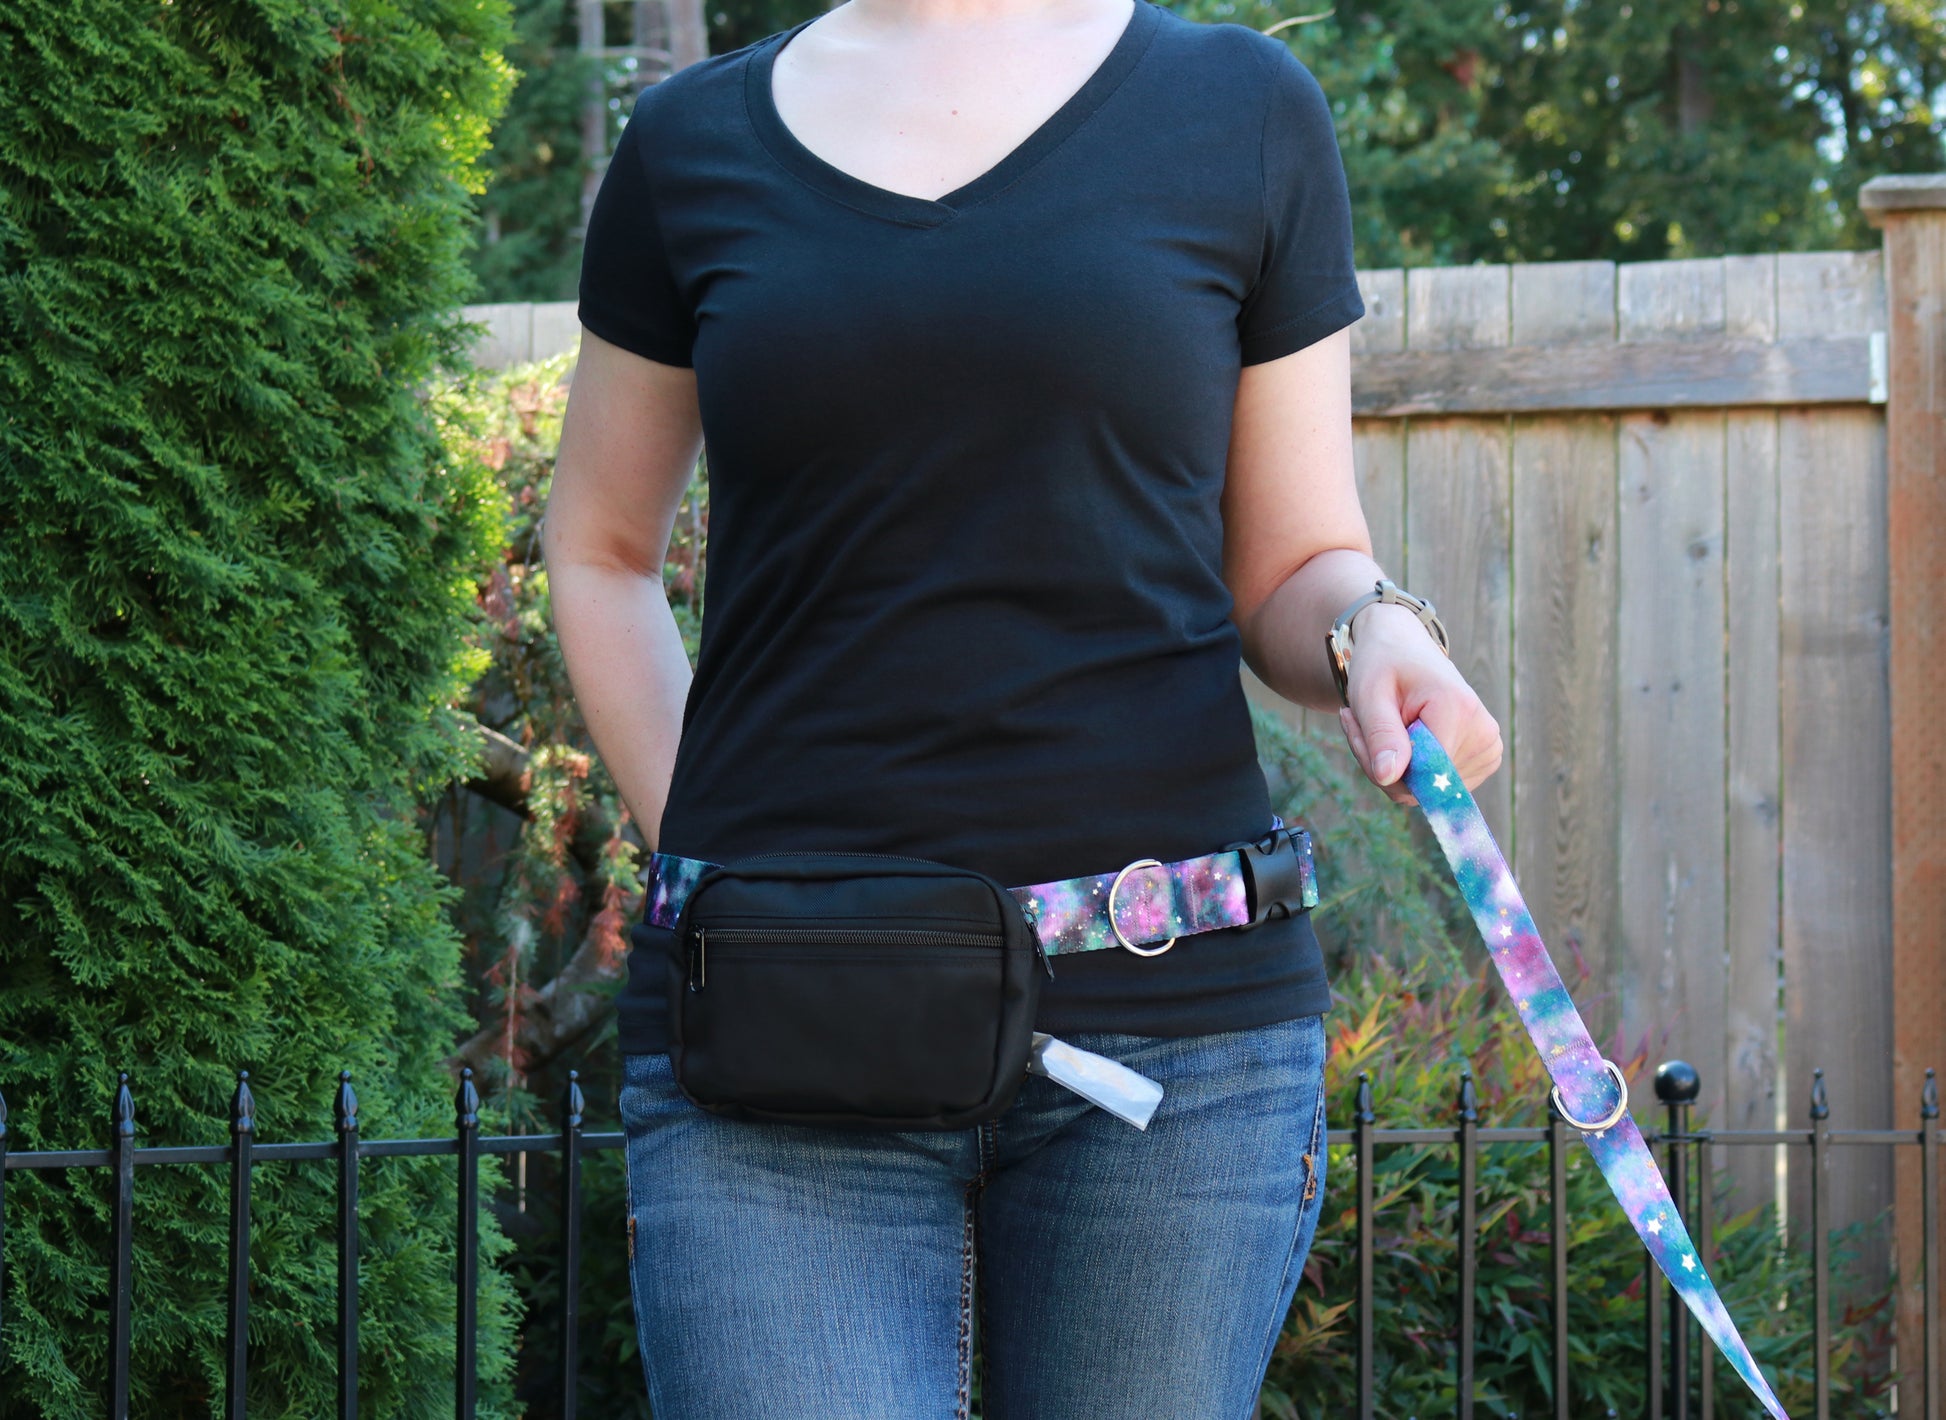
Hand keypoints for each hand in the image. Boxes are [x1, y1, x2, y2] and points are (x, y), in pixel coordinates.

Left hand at [1333, 604, 1502, 805]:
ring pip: (1423, 790)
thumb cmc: (1384, 665)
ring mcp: (1488, 750)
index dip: (1379, 763)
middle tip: (1360, 724)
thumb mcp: (1370, 693)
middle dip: (1380, 764)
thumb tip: (1389, 778)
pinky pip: (1432, 786)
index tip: (1354, 725)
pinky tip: (1400, 736)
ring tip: (1383, 725)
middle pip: (1420, 785)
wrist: (1405, 648)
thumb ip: (1380, 735)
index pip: (1418, 772)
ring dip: (1391, 766)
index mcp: (1459, 710)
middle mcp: (1484, 735)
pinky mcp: (1483, 760)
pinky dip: (1407, 769)